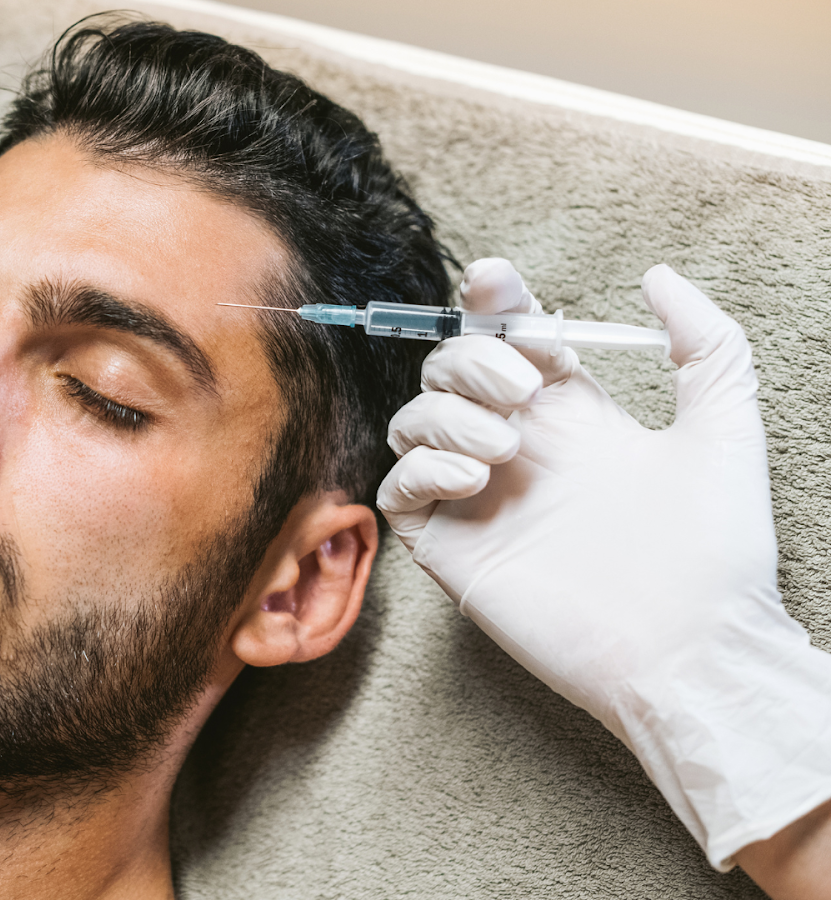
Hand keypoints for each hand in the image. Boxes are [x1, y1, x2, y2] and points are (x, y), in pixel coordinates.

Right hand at [378, 259, 830, 872]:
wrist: (694, 647)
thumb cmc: (716, 549)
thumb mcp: (726, 424)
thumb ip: (706, 342)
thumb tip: (657, 275)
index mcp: (573, 419)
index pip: (508, 341)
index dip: (491, 304)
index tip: (497, 285)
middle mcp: (519, 452)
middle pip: (450, 370)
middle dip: (472, 358)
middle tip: (524, 389)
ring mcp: (480, 501)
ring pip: (413, 422)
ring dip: (447, 412)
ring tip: (505, 447)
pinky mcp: (453, 550)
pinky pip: (398, 490)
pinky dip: (422, 467)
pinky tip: (473, 476)